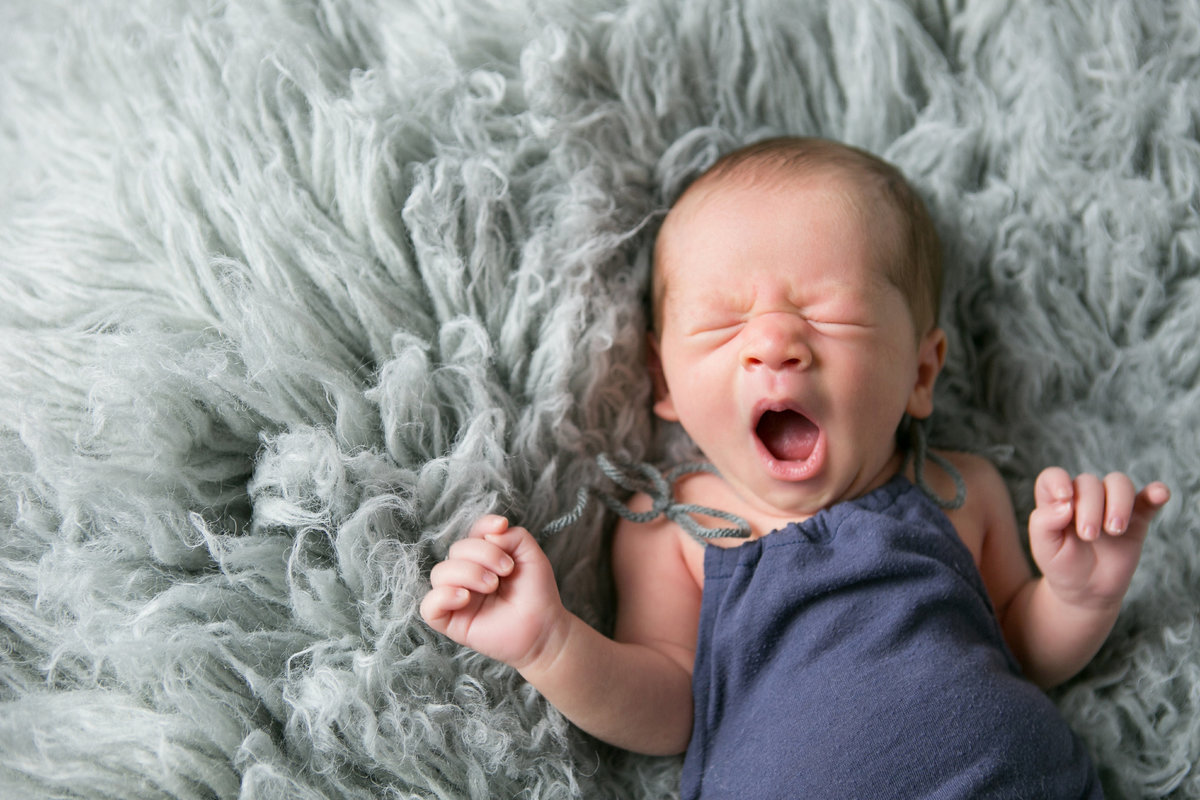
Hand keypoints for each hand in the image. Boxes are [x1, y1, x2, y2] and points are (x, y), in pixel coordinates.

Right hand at [420, 515, 565, 669]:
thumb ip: (514, 535)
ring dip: (467, 573)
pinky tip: (465, 598)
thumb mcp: (532, 555)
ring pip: (440, 573)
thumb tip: (489, 534)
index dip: (483, 526)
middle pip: (456, 550)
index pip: (472, 533)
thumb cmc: (536, 593)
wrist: (543, 629)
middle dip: (483, 554)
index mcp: (484, 558)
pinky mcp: (451, 621)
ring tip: (492, 586)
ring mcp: (456, 597)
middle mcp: (466, 574)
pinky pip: (428, 606)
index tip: (502, 527)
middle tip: (506, 571)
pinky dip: (443, 597)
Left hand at [1028, 468, 1169, 609]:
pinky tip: (1160, 494)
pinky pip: (1148, 499)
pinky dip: (1155, 493)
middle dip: (1090, 508)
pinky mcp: (1136, 518)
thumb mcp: (1044, 548)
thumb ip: (1044, 523)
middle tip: (1089, 537)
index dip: (1058, 480)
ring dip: (1119, 503)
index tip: (1065, 498)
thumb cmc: (1061, 565)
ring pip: (1118, 483)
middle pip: (1089, 482)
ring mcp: (1110, 505)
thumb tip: (1065, 503)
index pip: (1053, 477)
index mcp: (1055, 501)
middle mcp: (1083, 497)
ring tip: (1114, 530)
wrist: (1087, 589)